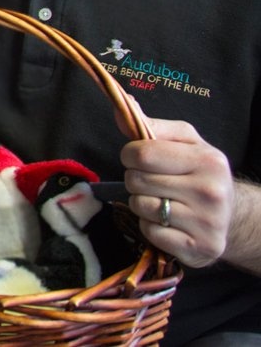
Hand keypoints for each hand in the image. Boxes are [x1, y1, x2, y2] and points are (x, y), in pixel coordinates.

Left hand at [117, 95, 232, 267]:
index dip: (130, 155)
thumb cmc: (199, 172)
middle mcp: (211, 192)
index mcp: (208, 160)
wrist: (230, 215)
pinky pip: (150, 232)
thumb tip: (122, 104)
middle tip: (154, 182)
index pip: (142, 153)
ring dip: (141, 203)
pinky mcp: (199, 248)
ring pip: (141, 206)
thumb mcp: (183, 142)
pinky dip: (151, 227)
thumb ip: (151, 125)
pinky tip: (168, 222)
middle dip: (136, 179)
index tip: (138, 159)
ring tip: (162, 201)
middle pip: (137, 180)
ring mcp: (207, 223)